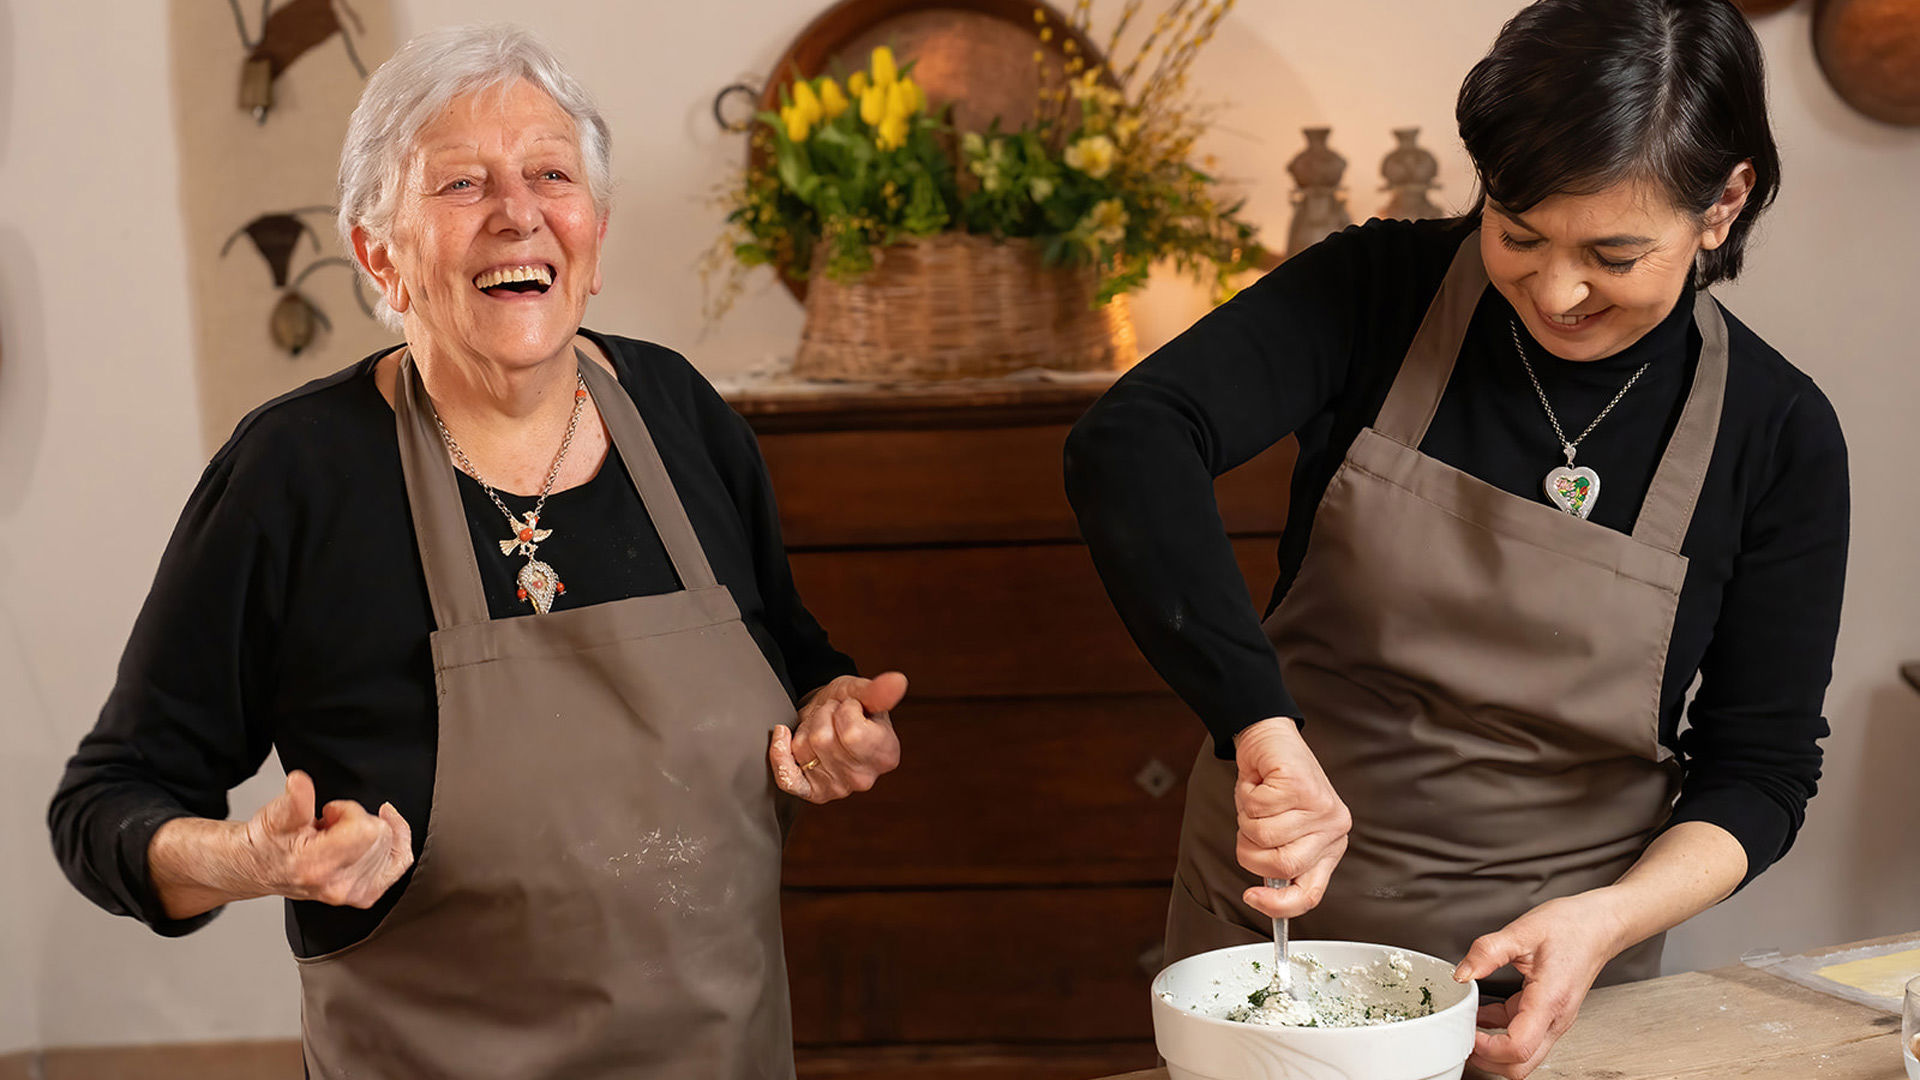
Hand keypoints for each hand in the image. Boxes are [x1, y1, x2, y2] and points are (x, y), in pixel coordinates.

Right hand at [244, 770, 413, 907]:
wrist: (257, 868)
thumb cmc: (266, 844)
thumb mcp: (274, 816)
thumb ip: (294, 800)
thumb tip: (299, 782)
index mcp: (317, 865)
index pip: (365, 830)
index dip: (350, 811)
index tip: (331, 812)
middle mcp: (338, 884)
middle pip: (381, 836)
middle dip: (359, 820)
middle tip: (331, 824)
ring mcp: (353, 893)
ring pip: (392, 846)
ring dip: (369, 834)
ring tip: (338, 836)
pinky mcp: (364, 894)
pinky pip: (400, 863)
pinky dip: (395, 844)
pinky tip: (379, 834)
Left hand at [769, 671, 904, 802]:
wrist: (829, 715)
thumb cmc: (850, 703)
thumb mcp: (862, 691)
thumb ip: (878, 690)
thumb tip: (897, 681)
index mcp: (886, 754)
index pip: (852, 732)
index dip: (845, 711)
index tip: (851, 707)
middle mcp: (864, 778)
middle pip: (823, 739)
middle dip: (823, 717)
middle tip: (834, 716)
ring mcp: (838, 788)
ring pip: (803, 750)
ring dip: (806, 730)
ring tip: (821, 727)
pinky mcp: (813, 792)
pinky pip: (787, 778)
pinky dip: (780, 756)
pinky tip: (783, 736)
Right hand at [1232, 716, 1349, 919]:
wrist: (1271, 739)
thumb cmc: (1274, 786)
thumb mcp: (1282, 831)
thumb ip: (1280, 860)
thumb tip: (1264, 896)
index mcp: (1331, 846)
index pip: (1310, 892)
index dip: (1278, 904)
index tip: (1252, 897)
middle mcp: (1333, 828)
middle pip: (1282, 865)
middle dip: (1251, 850)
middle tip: (1250, 829)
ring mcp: (1320, 806)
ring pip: (1264, 835)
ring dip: (1246, 819)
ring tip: (1257, 802)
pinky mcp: (1302, 785)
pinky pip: (1257, 808)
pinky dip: (1246, 796)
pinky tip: (1258, 784)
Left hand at [1454, 892, 1627, 1077]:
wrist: (1599, 925)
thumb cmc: (1571, 927)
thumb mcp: (1523, 931)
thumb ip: (1488, 952)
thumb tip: (1462, 973)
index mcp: (1549, 1001)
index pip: (1518, 1048)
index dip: (1487, 1049)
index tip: (1467, 1033)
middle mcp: (1555, 1018)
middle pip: (1521, 1065)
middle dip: (1488, 1060)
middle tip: (1463, 1038)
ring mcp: (1554, 1019)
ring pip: (1523, 1055)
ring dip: (1494, 1049)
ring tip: (1468, 1027)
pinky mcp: (1549, 1014)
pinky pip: (1523, 1035)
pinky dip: (1500, 1032)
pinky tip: (1483, 1014)